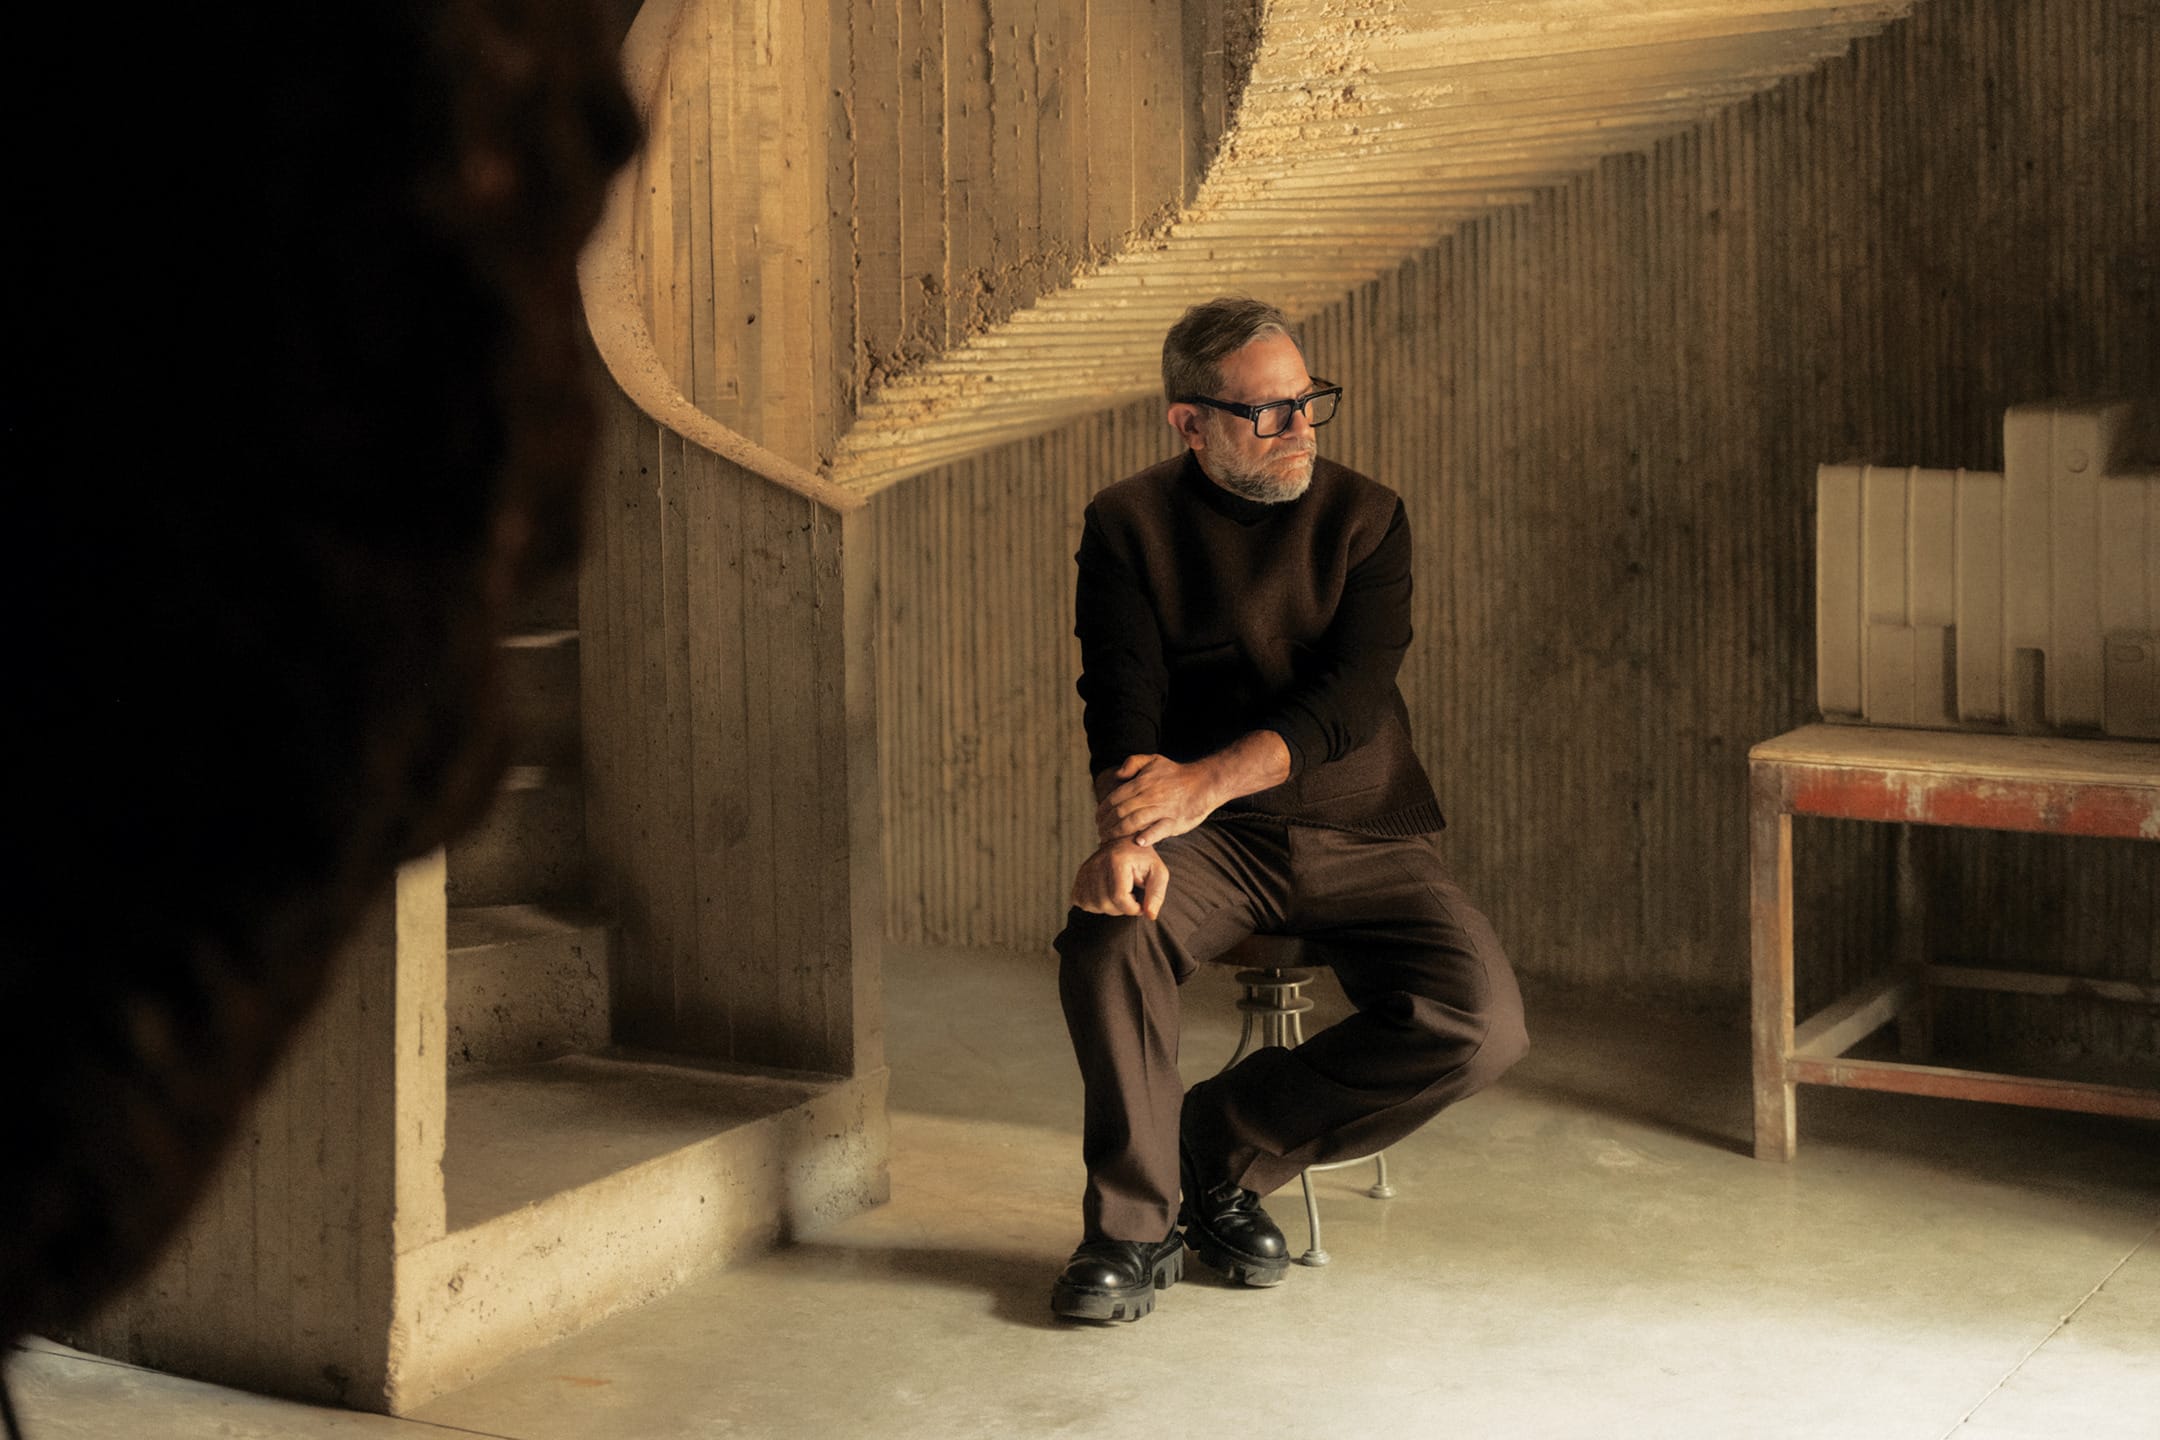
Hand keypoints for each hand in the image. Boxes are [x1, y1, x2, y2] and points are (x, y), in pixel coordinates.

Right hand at [1070, 838, 1169, 918]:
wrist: (1126, 843)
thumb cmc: (1144, 860)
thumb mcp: (1158, 873)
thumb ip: (1156, 894)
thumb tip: (1150, 915)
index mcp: (1117, 861)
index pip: (1120, 898)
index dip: (1133, 909)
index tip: (1140, 904)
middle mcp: (1098, 863)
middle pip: (1105, 904)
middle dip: (1122, 909)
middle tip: (1131, 898)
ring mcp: (1086, 870)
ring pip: (1093, 905)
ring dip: (1109, 907)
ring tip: (1120, 895)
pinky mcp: (1080, 875)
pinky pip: (1082, 901)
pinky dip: (1095, 904)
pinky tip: (1107, 895)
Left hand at [1095, 753, 1218, 846]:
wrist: (1204, 783)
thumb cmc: (1176, 774)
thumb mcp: (1154, 760)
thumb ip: (1133, 763)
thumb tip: (1116, 775)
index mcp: (1142, 783)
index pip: (1115, 798)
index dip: (1103, 810)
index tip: (1097, 819)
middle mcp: (1150, 796)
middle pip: (1120, 812)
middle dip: (1106, 824)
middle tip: (1100, 833)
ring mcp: (1162, 810)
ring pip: (1134, 822)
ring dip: (1118, 833)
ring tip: (1110, 840)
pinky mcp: (1174, 822)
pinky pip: (1158, 831)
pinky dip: (1147, 837)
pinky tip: (1137, 842)